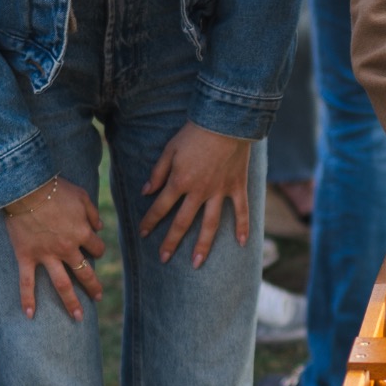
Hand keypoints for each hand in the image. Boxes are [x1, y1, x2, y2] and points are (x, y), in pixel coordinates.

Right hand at [3, 177, 104, 320]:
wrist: (25, 188)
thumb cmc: (55, 189)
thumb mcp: (81, 195)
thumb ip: (92, 212)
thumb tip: (100, 226)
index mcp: (82, 233)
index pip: (97, 248)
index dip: (97, 248)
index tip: (93, 248)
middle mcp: (67, 249)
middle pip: (85, 272)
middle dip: (93, 286)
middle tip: (98, 297)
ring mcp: (47, 255)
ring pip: (62, 284)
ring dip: (71, 302)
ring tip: (78, 316)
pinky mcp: (26, 257)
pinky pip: (27, 282)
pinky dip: (27, 299)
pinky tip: (30, 315)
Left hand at [139, 122, 252, 266]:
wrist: (226, 121)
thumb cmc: (194, 133)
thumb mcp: (169, 149)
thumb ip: (158, 172)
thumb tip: (146, 192)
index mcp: (179, 181)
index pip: (160, 207)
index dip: (150, 221)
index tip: (143, 233)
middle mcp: (198, 192)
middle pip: (182, 222)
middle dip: (171, 242)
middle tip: (163, 259)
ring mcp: (219, 192)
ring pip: (210, 224)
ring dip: (202, 245)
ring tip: (197, 263)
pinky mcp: (236, 187)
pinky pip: (240, 211)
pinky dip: (243, 227)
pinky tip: (242, 244)